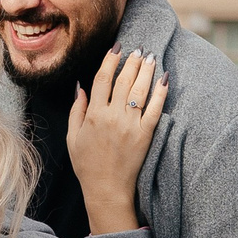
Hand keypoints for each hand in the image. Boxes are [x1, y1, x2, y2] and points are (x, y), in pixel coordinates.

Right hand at [65, 48, 165, 237]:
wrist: (106, 189)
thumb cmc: (87, 165)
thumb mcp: (73, 137)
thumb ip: (77, 110)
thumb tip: (80, 86)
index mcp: (93, 115)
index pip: (103, 79)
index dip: (110, 60)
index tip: (117, 48)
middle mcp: (112, 116)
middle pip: (124, 81)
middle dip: (132, 61)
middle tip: (139, 49)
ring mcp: (130, 125)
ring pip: (140, 91)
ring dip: (146, 71)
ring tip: (151, 57)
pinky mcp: (145, 135)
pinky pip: (155, 110)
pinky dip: (160, 93)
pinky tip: (164, 80)